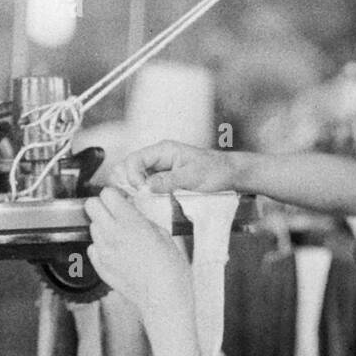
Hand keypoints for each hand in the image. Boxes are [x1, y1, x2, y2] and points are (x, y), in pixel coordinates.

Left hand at [85, 186, 191, 317]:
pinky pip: (93, 248)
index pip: (107, 193)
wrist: (164, 297)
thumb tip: (132, 212)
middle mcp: (112, 234)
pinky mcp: (100, 266)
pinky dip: (102, 247)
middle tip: (115, 214)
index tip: (122, 200)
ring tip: (121, 238)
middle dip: (102, 206)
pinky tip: (117, 253)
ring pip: (92, 227)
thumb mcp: (162, 233)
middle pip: (91, 205)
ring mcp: (104, 251)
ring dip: (103, 227)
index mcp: (130, 222)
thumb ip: (142, 219)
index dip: (115, 195)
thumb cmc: (169, 267)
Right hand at [105, 140, 240, 195]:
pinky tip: (147, 205)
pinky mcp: (162, 182)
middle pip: (128, 168)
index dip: (131, 175)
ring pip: (134, 179)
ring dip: (133, 191)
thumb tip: (146, 187)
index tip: (140, 190)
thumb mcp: (192, 177)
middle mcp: (157, 159)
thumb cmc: (214, 171)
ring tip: (140, 203)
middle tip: (136, 198)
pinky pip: (145, 188)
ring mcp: (158, 171)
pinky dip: (142, 196)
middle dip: (127, 183)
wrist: (229, 174)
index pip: (134, 159)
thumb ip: (169, 181)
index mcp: (163, 150)